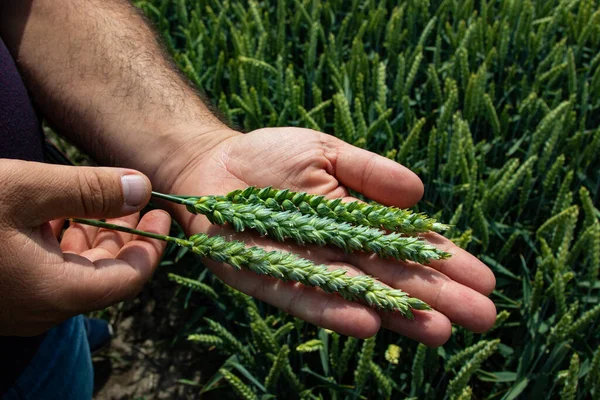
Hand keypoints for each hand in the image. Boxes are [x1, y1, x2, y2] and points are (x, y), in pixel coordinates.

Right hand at [0, 159, 169, 335]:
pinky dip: (62, 244)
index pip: (129, 279)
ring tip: (102, 202)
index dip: (151, 246)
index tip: (161, 215)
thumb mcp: (26, 190)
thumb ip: (89, 190)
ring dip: (92, 238)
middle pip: (103, 275)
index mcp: (55, 293)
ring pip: (73, 273)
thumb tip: (142, 188)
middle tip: (136, 203)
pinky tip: (60, 214)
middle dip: (125, 237)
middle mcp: (40, 310)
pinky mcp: (2, 294)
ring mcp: (17, 306)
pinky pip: (45, 272)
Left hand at [161, 128, 495, 345]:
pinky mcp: (265, 276)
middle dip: (437, 297)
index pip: (409, 246)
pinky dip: (334, 309)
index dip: (447, 262)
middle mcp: (336, 251)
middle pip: (392, 276)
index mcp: (355, 221)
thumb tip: (420, 195)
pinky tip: (369, 323)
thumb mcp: (327, 152)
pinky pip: (302, 296)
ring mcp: (302, 267)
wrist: (211, 164)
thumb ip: (370, 172)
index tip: (486, 281)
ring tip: (438, 330)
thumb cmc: (271, 157)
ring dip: (396, 312)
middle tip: (483, 319)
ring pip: (357, 293)